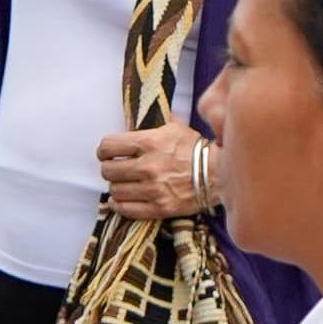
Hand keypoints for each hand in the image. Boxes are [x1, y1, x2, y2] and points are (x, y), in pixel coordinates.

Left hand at [95, 124, 213, 219]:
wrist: (219, 174)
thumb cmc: (196, 149)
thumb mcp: (175, 127)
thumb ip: (153, 121)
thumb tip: (138, 114)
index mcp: (149, 142)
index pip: (109, 146)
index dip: (103, 150)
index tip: (106, 153)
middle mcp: (148, 166)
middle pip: (108, 171)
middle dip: (109, 169)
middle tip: (115, 169)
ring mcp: (152, 189)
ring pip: (115, 191)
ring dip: (116, 187)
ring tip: (122, 184)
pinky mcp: (159, 208)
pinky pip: (126, 209)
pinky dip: (119, 205)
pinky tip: (121, 200)